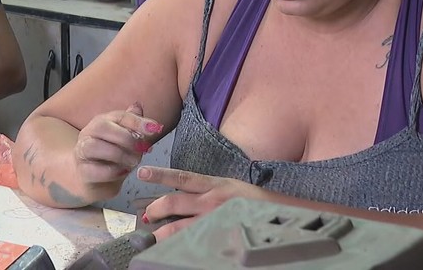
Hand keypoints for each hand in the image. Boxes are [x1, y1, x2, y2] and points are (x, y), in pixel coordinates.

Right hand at [74, 102, 164, 188]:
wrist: (95, 179)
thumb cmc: (113, 157)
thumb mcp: (126, 140)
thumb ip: (133, 124)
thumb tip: (139, 105)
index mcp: (102, 121)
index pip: (119, 116)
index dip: (138, 122)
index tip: (155, 129)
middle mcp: (89, 133)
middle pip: (103, 127)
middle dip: (126, 138)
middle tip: (143, 150)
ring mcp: (82, 151)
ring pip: (94, 146)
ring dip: (119, 155)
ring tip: (133, 162)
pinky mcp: (82, 171)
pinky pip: (93, 169)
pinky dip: (110, 171)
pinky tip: (122, 172)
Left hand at [138, 166, 273, 240]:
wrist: (280, 214)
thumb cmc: (252, 201)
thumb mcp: (228, 186)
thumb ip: (205, 190)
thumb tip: (180, 195)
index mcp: (214, 184)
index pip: (180, 177)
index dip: (159, 174)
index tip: (142, 173)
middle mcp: (212, 201)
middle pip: (173, 202)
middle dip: (155, 210)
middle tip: (146, 216)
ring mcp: (215, 221)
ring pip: (179, 228)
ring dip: (162, 233)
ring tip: (154, 237)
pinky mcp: (220, 238)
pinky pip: (194, 242)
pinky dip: (181, 246)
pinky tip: (173, 249)